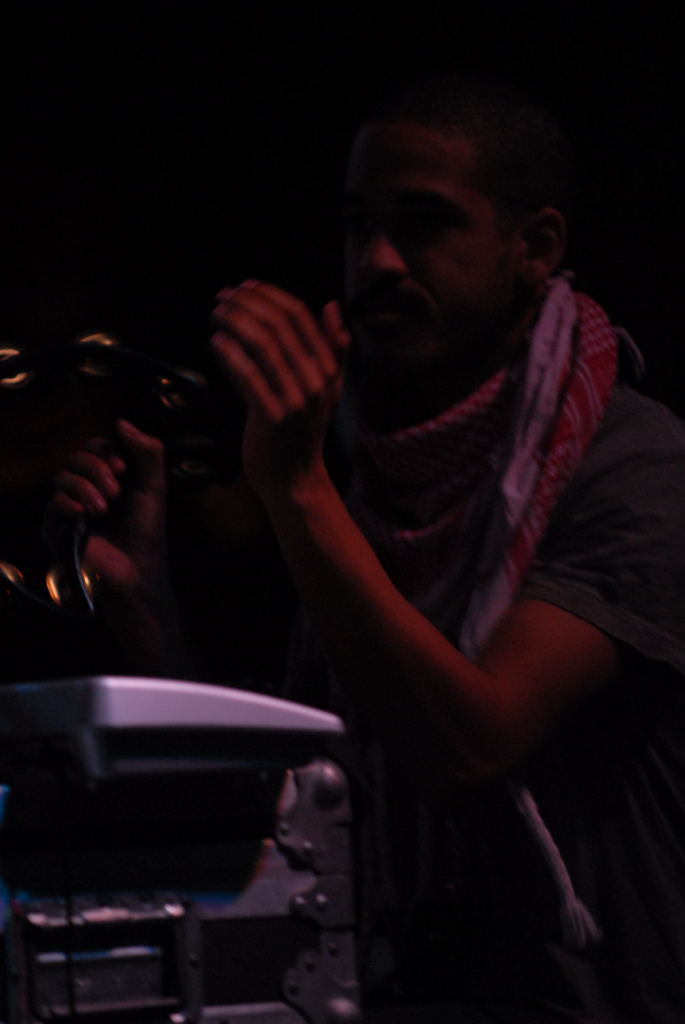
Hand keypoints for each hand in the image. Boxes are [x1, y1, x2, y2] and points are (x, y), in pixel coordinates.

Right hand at [46, 419, 165, 599]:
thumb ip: (148, 451)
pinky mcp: (58, 527)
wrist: (137, 569)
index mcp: (110, 477)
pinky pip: (52, 503)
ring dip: (85, 488)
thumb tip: (121, 421)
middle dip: (96, 469)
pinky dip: (67, 504)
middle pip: (77, 458)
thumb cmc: (147, 531)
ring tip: (104, 509)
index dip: (106, 451)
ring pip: (62, 477)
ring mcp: (71, 507)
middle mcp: (88, 488)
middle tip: (116, 491)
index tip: (123, 467)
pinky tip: (83, 515)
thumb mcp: (155, 486)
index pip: (95, 447)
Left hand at [210, 281, 349, 502]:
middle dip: (247, 304)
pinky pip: (247, 376)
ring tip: (216, 313)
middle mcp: (316, 380)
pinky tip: (214, 341)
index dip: (270, 296)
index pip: (300, 317)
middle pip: (279, 326)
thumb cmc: (303, 432)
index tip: (246, 286)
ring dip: (235, 322)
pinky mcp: (272, 417)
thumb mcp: (327, 389)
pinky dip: (229, 354)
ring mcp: (295, 399)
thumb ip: (334, 349)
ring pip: (262, 346)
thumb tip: (332, 306)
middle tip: (223, 296)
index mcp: (327, 368)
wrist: (295, 479)